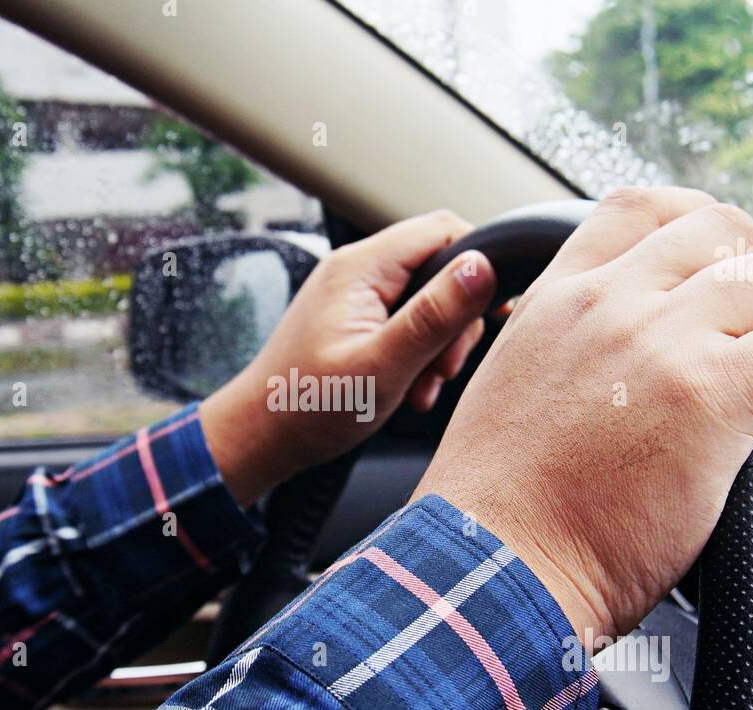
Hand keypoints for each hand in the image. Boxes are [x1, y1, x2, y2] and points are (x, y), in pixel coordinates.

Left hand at [202, 210, 495, 505]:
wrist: (259, 437)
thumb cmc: (308, 406)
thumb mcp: (383, 365)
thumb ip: (434, 315)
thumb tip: (481, 267)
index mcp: (360, 268)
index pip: (444, 230)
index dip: (479, 266)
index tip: (493, 315)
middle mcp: (355, 270)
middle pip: (439, 266)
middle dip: (455, 319)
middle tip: (445, 368)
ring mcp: (352, 294)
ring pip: (426, 298)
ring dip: (437, 344)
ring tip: (423, 386)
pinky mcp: (352, 318)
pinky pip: (404, 320)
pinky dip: (417, 353)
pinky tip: (410, 388)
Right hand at [415, 187, 752, 642]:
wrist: (495, 562)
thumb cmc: (495, 507)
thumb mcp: (507, 387)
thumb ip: (560, 348)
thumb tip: (608, 360)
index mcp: (557, 300)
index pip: (639, 208)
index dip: (696, 225)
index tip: (719, 264)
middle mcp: (609, 304)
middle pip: (723, 228)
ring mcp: (661, 341)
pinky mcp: (712, 394)